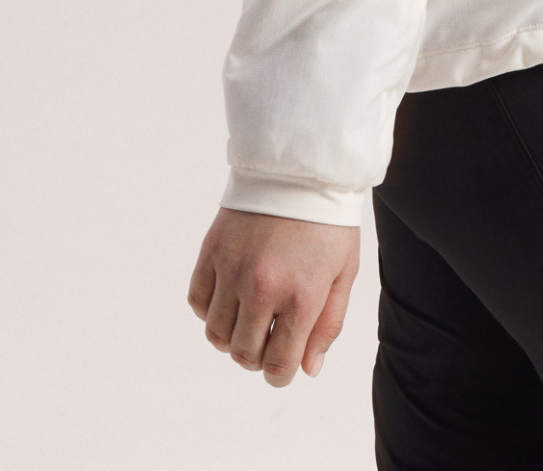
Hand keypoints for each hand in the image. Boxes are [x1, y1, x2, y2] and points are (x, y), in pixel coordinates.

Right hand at [187, 207, 359, 387]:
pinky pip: (197, 301)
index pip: (278, 364)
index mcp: (302, 295)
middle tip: (269, 337)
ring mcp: (233, 268)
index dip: (280, 374)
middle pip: (243, 353)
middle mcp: (262, 287)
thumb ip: (328, 325)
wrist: (301, 168)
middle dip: (257, 356)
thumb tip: (308, 368)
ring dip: (231, 336)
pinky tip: (230, 297)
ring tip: (249, 318)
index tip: (283, 366)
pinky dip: (210, 309)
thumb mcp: (344, 272)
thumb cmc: (328, 221)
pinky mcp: (212, 250)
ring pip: (216, 334)